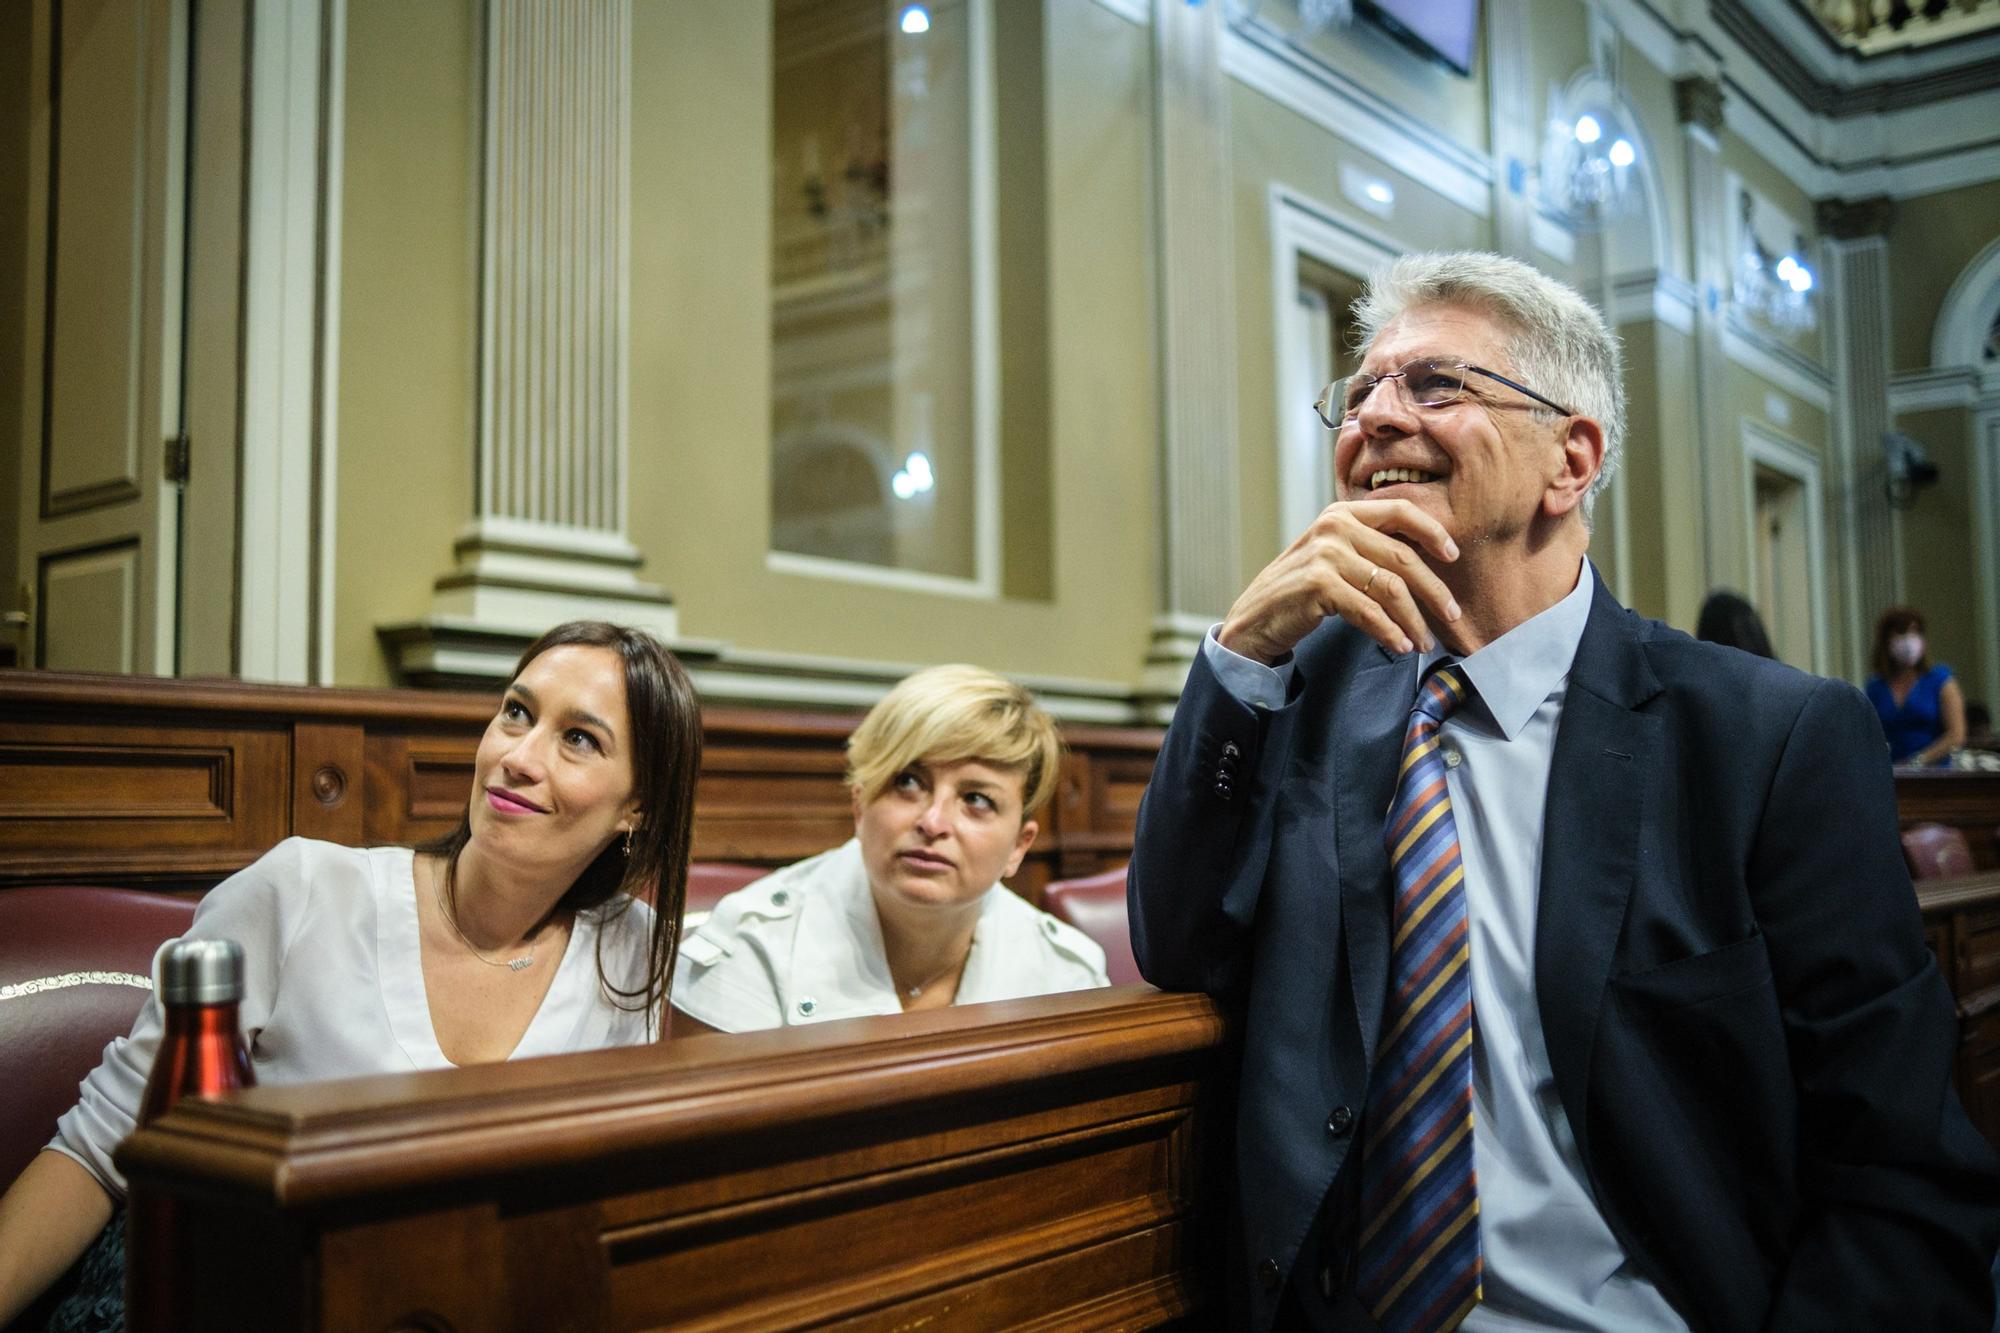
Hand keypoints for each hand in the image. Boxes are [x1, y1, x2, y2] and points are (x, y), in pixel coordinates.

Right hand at [1217, 499, 1461, 662]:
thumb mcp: (1334, 555)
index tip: (1453, 556)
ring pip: (1390, 588)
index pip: (1400, 510)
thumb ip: (1370, 547)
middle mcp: (1334, 527)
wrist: (1255, 618)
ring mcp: (1325, 554)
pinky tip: (1400, 645)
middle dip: (1434, 590)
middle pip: (1403, 556)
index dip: (1432, 531)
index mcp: (1342, 513)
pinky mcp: (1318, 584)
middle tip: (1453, 615)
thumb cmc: (1300, 590)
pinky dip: (1389, 631)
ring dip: (1414, 620)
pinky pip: (1369, 611)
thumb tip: (1428, 560)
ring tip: (1424, 642)